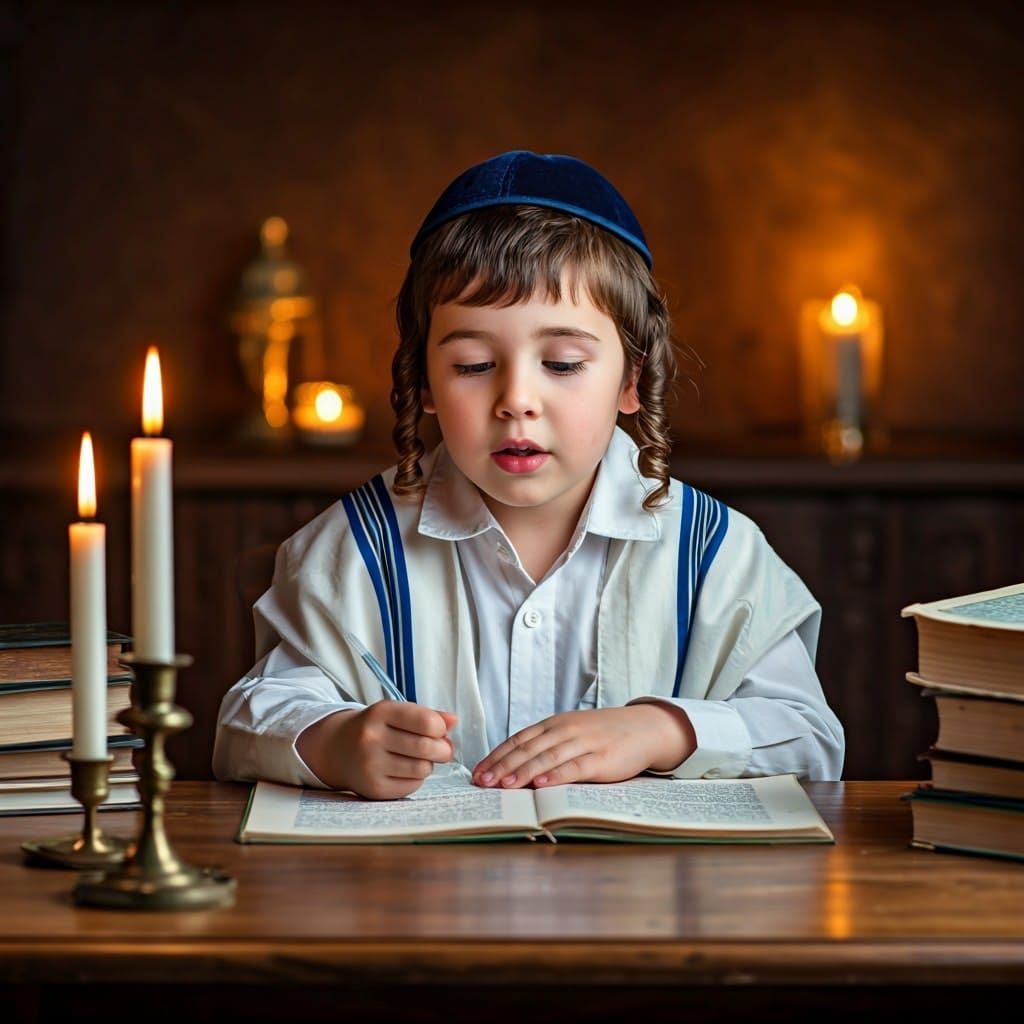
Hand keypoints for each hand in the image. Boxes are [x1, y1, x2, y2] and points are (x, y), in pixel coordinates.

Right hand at [297, 702, 457, 799]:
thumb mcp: (396, 713)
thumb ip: (428, 715)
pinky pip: (412, 786)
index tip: (439, 731)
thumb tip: (454, 721)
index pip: (426, 721)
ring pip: (422, 769)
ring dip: (428, 764)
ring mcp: (370, 765)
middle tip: (443, 750)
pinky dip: (416, 779)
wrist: (338, 749)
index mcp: (380, 713)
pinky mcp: (373, 788)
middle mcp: (372, 738)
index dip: (441, 728)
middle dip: (443, 750)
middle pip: (427, 747)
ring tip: (418, 758)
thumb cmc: (376, 728)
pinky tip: (405, 770)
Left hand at [471, 704, 694, 789]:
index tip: (477, 772)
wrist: (644, 728)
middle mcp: (565, 730)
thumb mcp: (571, 733)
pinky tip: (542, 784)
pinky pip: (575, 767)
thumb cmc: (603, 735)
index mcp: (554, 724)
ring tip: (504, 785)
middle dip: (502, 766)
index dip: (496, 756)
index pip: (518, 740)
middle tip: (482, 782)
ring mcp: (584, 743)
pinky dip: (557, 775)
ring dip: (523, 771)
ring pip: (547, 757)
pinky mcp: (602, 758)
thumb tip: (512, 769)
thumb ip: (547, 746)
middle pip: (527, 749)